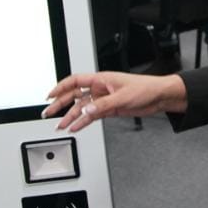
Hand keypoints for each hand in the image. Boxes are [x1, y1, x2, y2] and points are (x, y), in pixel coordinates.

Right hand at [43, 71, 186, 134]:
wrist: (159, 97)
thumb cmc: (145, 88)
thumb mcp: (122, 97)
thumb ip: (103, 105)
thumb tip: (86, 110)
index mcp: (101, 79)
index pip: (75, 81)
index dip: (60, 87)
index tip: (50, 96)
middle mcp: (100, 89)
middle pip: (75, 95)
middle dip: (61, 104)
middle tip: (48, 114)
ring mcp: (104, 99)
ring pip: (82, 108)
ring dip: (71, 116)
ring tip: (60, 125)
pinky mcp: (110, 109)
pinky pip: (92, 115)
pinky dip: (83, 121)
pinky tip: (76, 127)